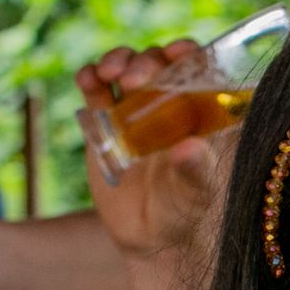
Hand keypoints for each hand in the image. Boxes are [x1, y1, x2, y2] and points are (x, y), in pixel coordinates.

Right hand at [77, 41, 225, 258]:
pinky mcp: (105, 120)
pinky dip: (90, 77)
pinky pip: (96, 90)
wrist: (149, 237)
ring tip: (110, 75)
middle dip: (148, 61)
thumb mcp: (196, 194)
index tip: (178, 52)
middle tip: (136, 79)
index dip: (189, 53)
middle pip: (160, 63)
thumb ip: (196, 171)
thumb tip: (190, 148)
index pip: (199, 68)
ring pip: (128, 68)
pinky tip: (88, 79)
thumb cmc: (185, 213)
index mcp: (201, 112)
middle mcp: (170, 103)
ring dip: (119, 61)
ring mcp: (136, 109)